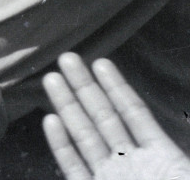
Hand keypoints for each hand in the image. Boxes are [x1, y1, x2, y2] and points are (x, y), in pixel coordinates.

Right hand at [42, 53, 189, 179]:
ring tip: (52, 78)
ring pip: (85, 137)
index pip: (134, 114)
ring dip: (68, 106)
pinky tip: (50, 120)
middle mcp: (131, 162)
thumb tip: (189, 115)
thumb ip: (180, 140)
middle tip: (68, 58)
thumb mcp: (187, 168)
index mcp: (160, 157)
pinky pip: (73, 167)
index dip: (118, 88)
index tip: (101, 63)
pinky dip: (61, 144)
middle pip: (104, 118)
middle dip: (85, 87)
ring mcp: (109, 176)